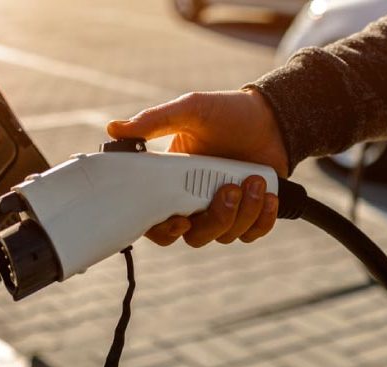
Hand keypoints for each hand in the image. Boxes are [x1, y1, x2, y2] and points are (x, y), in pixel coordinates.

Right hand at [107, 89, 288, 246]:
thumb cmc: (227, 112)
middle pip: (194, 236)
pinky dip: (261, 219)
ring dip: (243, 212)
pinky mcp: (251, 214)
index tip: (181, 219)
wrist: (271, 117)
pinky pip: (252, 233)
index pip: (157, 221)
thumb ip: (154, 121)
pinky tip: (266, 195)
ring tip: (254, 180)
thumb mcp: (189, 110)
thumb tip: (114, 129)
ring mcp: (224, 210)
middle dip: (215, 219)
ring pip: (224, 236)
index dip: (165, 230)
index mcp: (173, 183)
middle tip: (230, 190)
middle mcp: (196, 202)